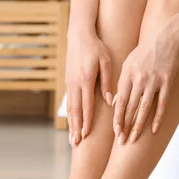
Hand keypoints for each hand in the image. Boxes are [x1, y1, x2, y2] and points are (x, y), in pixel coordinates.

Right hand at [65, 28, 112, 145]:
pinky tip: (71, 122)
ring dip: (71, 124)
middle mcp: (75, 84)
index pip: (86, 105)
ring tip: (72, 137)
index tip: (86, 134)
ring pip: (70, 108)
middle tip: (75, 142)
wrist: (79, 35)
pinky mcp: (68, 81)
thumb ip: (107, 82)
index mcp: (85, 80)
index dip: (86, 121)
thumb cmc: (96, 47)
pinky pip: (69, 101)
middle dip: (75, 128)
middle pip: (74, 111)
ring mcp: (69, 83)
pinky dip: (70, 114)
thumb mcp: (106, 61)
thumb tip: (110, 101)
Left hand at [113, 35, 178, 143]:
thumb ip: (121, 83)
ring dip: (138, 125)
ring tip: (134, 139)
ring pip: (144, 108)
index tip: (114, 131)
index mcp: (127, 76)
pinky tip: (154, 129)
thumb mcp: (127, 64)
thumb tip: (114, 103)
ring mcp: (154, 82)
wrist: (167, 38)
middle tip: (121, 141)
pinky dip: (158, 117)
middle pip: (130, 107)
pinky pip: (162, 103)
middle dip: (125, 126)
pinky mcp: (167, 82)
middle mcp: (139, 80)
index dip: (117, 117)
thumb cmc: (144, 53)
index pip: (120, 101)